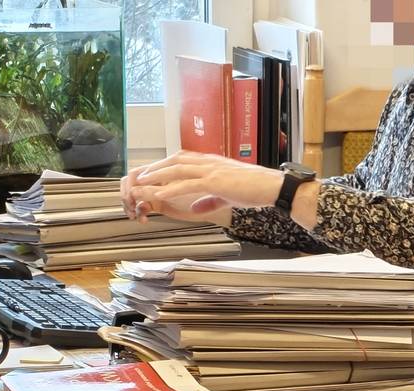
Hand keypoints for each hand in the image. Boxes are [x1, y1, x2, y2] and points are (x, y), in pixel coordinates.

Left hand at [125, 151, 286, 220]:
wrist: (272, 187)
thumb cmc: (256, 189)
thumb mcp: (228, 196)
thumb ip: (210, 200)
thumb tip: (196, 207)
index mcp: (213, 163)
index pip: (183, 159)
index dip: (166, 164)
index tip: (153, 171)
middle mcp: (210, 162)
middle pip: (175, 160)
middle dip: (157, 167)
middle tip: (141, 175)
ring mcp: (212, 170)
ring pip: (178, 169)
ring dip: (158, 175)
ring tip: (144, 182)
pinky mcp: (215, 181)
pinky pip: (188, 184)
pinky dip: (172, 188)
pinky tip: (160, 193)